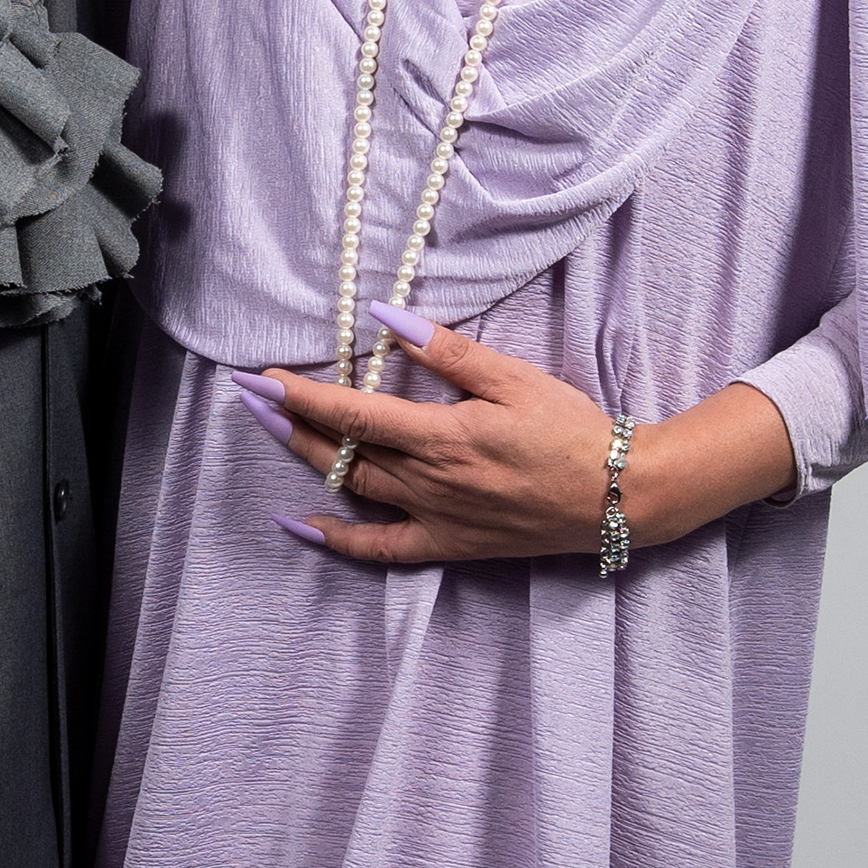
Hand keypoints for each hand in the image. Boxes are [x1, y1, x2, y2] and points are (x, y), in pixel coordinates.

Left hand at [237, 323, 795, 568]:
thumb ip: (445, 351)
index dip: (301, 396)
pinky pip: (382, 550)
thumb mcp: (513, 378)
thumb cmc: (572, 430)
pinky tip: (303, 524)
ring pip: (354, 492)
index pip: (353, 414)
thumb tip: (386, 317)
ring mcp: (436, 519)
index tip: (262, 378)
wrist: (618, 496)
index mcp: (444, 437)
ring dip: (307, 462)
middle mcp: (430, 483)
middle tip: (249, 397)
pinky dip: (337, 540)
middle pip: (342, 453)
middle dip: (289, 423)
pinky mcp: (450, 545)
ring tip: (273, 434)